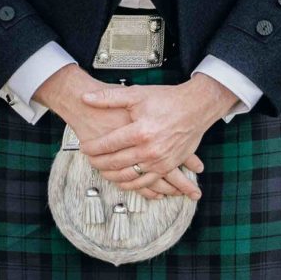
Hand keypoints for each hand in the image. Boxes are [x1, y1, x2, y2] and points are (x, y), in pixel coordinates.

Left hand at [43, 68, 224, 200]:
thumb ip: (109, 97)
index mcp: (140, 131)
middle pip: (115, 162)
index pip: (108, 144)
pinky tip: (121, 182)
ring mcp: (159, 161)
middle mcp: (149, 150)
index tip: (84, 147)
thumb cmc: (167, 100)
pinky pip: (146, 183)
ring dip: (111, 176)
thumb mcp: (137, 94)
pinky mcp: (168, 167)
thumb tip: (85, 97)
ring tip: (100, 170)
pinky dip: (131, 185)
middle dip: (98, 162)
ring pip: (128, 176)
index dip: (92, 147)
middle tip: (89, 159)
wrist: (196, 108)